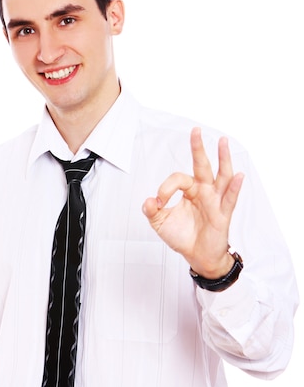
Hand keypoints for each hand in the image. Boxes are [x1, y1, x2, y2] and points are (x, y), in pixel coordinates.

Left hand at [142, 127, 243, 277]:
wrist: (197, 256)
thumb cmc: (182, 236)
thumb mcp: (160, 223)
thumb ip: (152, 210)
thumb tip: (149, 200)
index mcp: (190, 190)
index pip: (178, 179)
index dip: (166, 187)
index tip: (159, 202)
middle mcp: (204, 191)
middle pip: (202, 166)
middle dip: (198, 148)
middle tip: (195, 130)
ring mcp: (215, 201)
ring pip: (221, 176)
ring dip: (223, 158)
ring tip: (223, 142)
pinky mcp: (223, 214)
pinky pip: (230, 199)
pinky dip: (234, 187)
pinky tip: (238, 176)